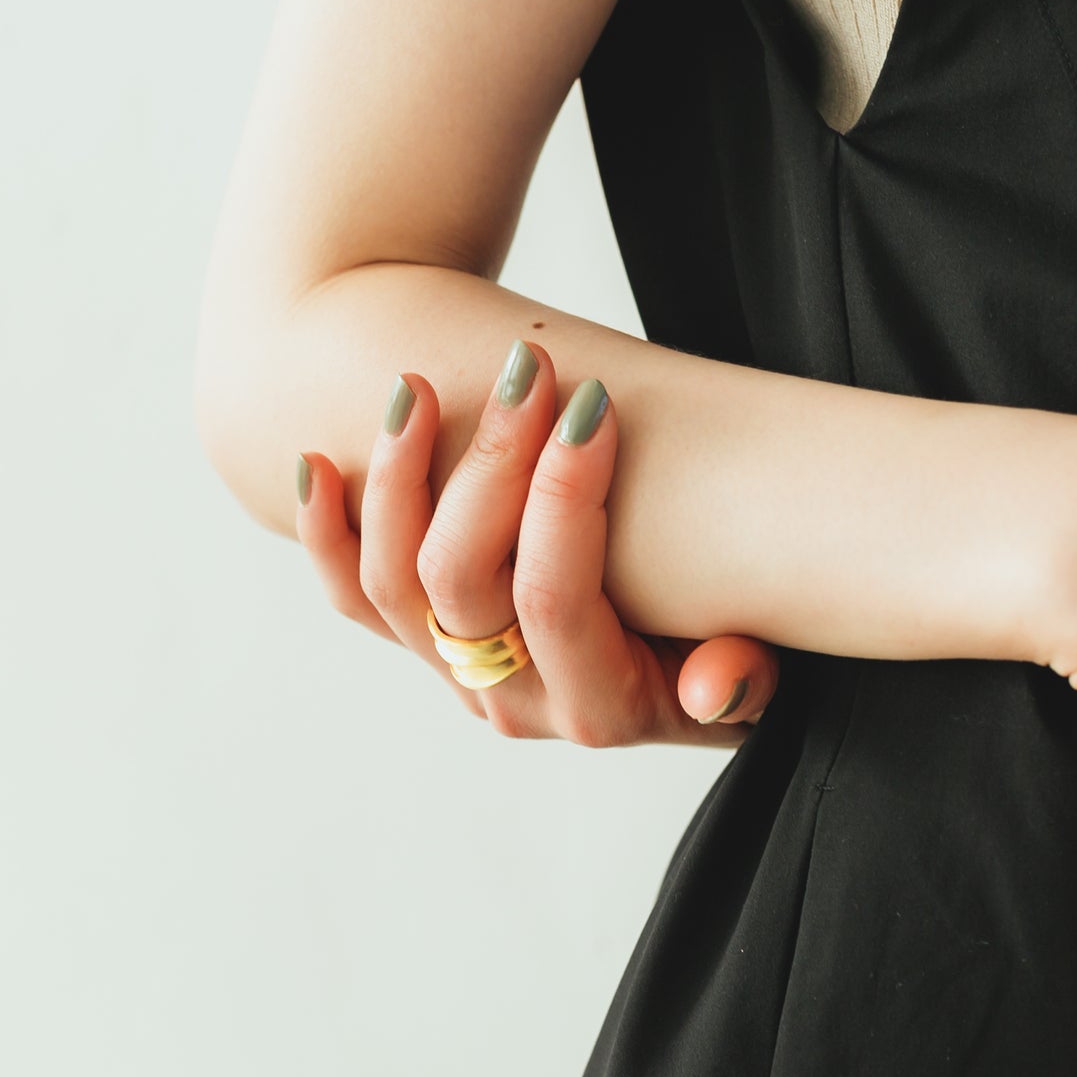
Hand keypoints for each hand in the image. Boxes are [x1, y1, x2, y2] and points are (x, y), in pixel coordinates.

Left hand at [295, 337, 779, 744]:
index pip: (553, 599)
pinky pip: (355, 598)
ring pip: (394, 583)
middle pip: (461, 581)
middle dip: (493, 463)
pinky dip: (328, 533)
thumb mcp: (759, 677)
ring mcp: (458, 674)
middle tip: (528, 369)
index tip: (594, 403)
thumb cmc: (732, 644)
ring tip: (419, 387)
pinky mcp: (427, 644)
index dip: (565, 499)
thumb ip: (739, 682)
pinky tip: (317, 463)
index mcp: (597, 708)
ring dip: (401, 477)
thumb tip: (715, 683)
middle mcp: (513, 701)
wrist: (682, 668)